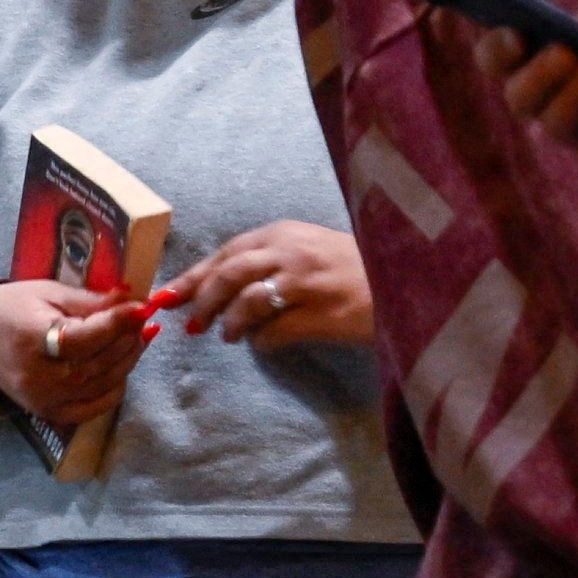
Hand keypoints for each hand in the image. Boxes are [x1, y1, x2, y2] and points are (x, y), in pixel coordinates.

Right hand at [0, 276, 151, 432]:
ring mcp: (42, 399)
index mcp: (30, 340)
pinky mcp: (48, 412)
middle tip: (142, 320)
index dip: (117, 324)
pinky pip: (93, 407)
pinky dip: (114, 390)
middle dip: (127, 339)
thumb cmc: (11, 308)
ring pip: (102, 384)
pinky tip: (122, 368)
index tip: (142, 308)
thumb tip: (132, 299)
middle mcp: (36, 376)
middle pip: (97, 363)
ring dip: (128, 360)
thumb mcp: (47, 293)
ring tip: (139, 337)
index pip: (83, 338)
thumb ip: (89, 301)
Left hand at [156, 219, 371, 352]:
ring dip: (229, 324)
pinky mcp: (324, 314)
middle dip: (202, 301)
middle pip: (228, 275)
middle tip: (192, 324)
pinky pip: (274, 332)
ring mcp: (309, 282)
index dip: (192, 277)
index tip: (165, 296)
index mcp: (286, 233)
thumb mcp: (311, 248)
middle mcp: (293, 251)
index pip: (226, 253)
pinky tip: (265, 344)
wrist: (412, 281)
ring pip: (246, 303)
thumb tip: (217, 287)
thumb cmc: (358, 269)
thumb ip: (269, 259)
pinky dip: (262, 342)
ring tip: (229, 336)